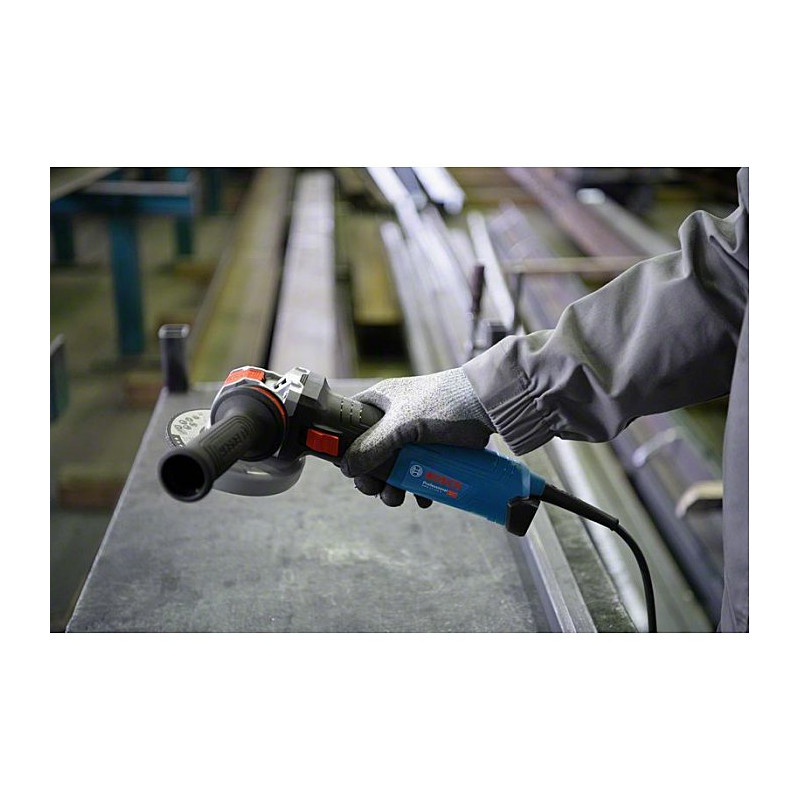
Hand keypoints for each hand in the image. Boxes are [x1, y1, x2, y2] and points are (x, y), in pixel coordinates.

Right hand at [340, 368, 494, 507]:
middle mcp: (393, 418)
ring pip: (393, 467)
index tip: (348, 469)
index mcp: (380, 402)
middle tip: (375, 490)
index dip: (344, 447)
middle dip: (371, 476)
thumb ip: (373, 446)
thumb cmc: (443, 404)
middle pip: (370, 453)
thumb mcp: (402, 425)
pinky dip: (416, 487)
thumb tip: (346, 467)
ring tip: (398, 498)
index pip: (349, 424)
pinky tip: (422, 498)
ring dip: (392, 487)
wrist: (487, 406)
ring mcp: (413, 435)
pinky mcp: (433, 449)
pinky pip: (417, 472)